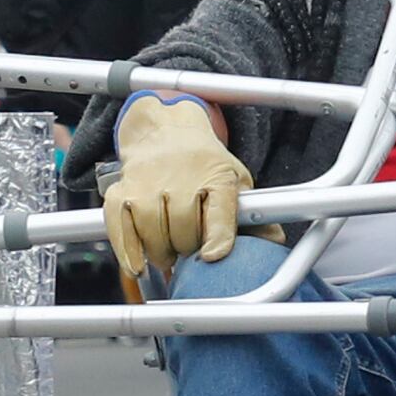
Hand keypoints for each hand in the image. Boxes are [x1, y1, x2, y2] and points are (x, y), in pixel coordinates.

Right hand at [101, 93, 248, 291]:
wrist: (164, 129)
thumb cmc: (203, 163)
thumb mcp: (234, 180)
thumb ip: (253, 213)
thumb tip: (275, 241)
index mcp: (216, 177)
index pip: (218, 212)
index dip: (216, 238)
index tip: (211, 256)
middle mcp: (181, 178)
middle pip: (184, 232)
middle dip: (188, 250)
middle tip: (190, 250)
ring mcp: (148, 184)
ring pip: (153, 235)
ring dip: (162, 254)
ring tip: (170, 253)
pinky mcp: (121, 191)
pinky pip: (120, 228)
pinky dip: (128, 252)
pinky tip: (138, 266)